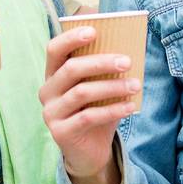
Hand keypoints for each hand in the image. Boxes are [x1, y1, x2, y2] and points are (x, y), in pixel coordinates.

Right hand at [38, 24, 137, 183]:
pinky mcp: (60, 132)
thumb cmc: (96, 111)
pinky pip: (88, 116)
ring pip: (82, 92)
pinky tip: (130, 106)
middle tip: (127, 61)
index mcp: (53, 74)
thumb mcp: (99, 88)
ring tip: (135, 85)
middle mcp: (47, 91)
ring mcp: (51, 113)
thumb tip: (126, 50)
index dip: (71, 38)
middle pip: (71, 69)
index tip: (94, 31)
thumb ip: (104, 71)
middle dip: (101, 62)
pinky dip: (113, 109)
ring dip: (112, 86)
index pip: (54, 49)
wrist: (89, 152)